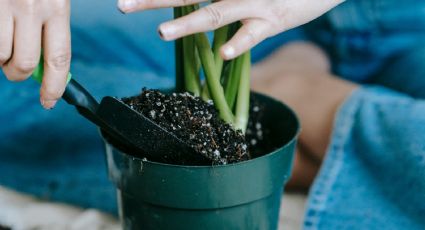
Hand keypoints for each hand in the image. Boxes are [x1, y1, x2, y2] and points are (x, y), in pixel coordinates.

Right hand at [0, 0, 70, 108]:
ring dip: (1, 57)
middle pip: (25, 63)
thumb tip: (45, 68)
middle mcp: (31, 7)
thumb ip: (51, 31)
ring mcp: (4, 4)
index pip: (59, 59)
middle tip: (16, 67)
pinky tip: (0, 29)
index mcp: (57, 8)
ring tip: (6, 40)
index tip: (49, 100)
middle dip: (18, 73)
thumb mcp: (55, 1)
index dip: (54, 85)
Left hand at [118, 0, 343, 59]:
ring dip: (187, 26)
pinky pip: (253, 34)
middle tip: (122, 5)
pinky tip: (223, 53)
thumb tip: (194, 10)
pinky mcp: (274, 20)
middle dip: (153, 0)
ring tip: (160, 34)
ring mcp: (253, 4)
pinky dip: (239, 43)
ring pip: (216, 14)